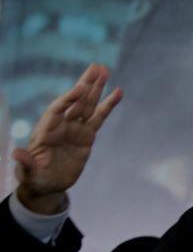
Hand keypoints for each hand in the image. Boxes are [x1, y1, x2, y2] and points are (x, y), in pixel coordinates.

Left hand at [11, 64, 122, 212]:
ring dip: (96, 88)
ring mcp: (75, 129)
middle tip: (96, 67)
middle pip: (74, 101)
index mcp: (45, 131)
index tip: (79, 89)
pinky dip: (108, 105)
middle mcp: (61, 125)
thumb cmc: (35, 178)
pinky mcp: (87, 135)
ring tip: (104, 71)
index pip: (57, 111)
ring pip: (87, 104)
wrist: (48, 184)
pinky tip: (117, 92)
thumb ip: (25, 163)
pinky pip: (100, 117)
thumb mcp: (29, 173)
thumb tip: (16, 154)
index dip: (67, 100)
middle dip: (84, 84)